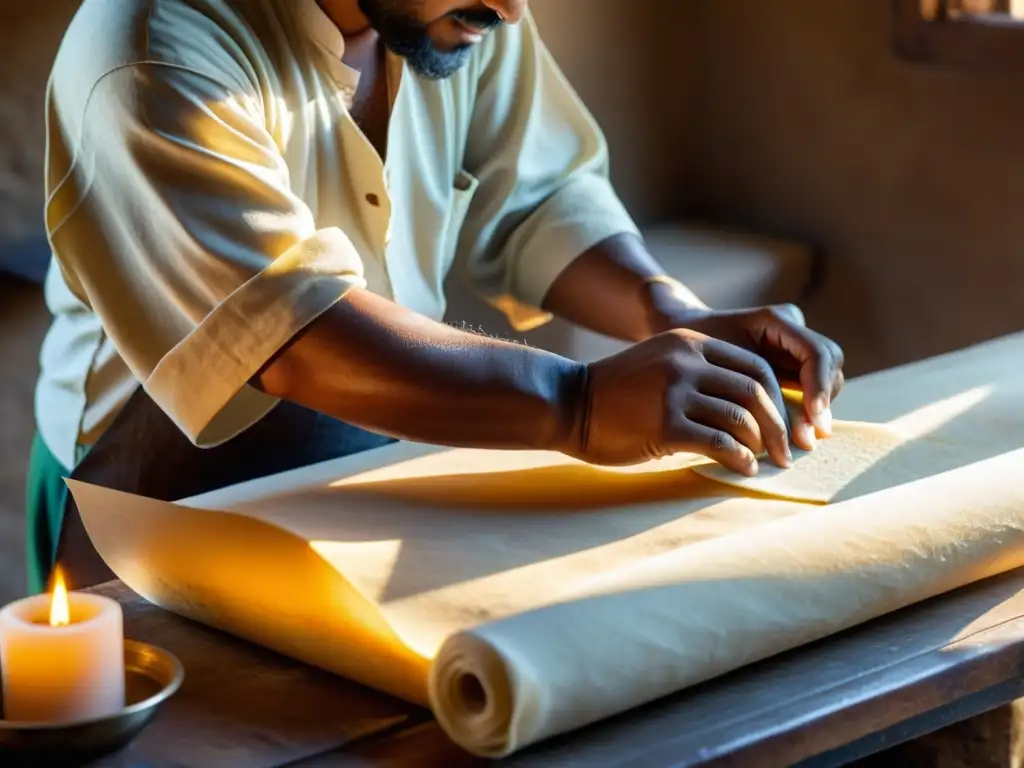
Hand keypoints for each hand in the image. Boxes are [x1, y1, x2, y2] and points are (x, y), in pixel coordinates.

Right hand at [571, 328, 793, 474]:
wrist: (567, 404)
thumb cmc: (616, 395)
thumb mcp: (661, 366)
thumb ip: (699, 375)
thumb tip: (748, 412)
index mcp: (690, 343)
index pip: (755, 366)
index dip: (778, 397)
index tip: (784, 423)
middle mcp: (686, 362)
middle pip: (755, 391)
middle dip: (778, 425)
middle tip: (787, 451)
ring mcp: (674, 392)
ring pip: (740, 419)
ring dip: (762, 445)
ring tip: (766, 462)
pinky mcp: (663, 424)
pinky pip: (718, 443)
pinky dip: (739, 459)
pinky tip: (743, 469)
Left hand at [676, 305, 844, 450]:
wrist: (678, 336)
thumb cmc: (691, 350)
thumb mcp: (711, 364)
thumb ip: (744, 385)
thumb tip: (772, 422)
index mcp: (775, 320)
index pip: (817, 352)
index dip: (819, 385)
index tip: (813, 417)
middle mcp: (791, 329)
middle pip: (830, 363)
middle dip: (822, 399)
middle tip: (808, 438)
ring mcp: (794, 346)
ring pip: (827, 377)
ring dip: (818, 409)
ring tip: (801, 441)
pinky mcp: (791, 365)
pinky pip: (812, 387)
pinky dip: (807, 411)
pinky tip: (795, 436)